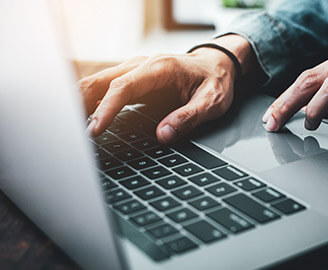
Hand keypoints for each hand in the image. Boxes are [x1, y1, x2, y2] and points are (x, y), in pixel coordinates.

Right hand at [79, 35, 253, 143]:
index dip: (106, 108)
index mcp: (160, 68)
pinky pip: (105, 88)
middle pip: (101, 81)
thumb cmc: (215, 81)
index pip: (124, 86)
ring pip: (98, 83)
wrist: (217, 65)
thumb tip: (163, 136)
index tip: (95, 129)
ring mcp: (135, 70)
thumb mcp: (212, 101)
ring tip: (69, 129)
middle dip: (81, 104)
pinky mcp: (133, 79)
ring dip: (81, 103)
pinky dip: (91, 102)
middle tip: (70, 133)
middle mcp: (142, 65)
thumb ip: (188, 117)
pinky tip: (83, 119)